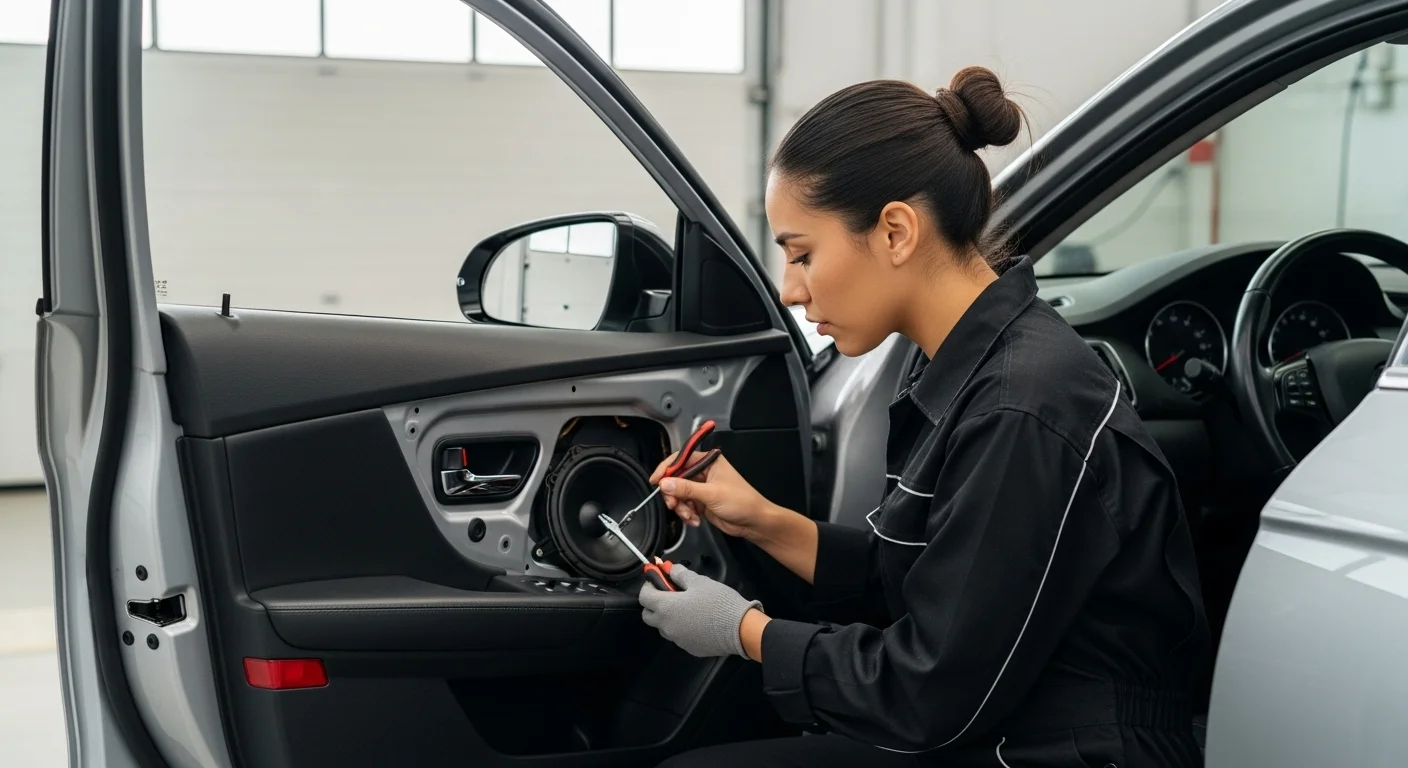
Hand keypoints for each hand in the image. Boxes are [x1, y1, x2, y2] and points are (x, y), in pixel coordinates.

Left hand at [638, 564, 761, 658]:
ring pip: (663, 627)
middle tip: (668, 594)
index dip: (649, 585)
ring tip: (685, 608)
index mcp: (666, 607)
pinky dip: (681, 628)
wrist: (740, 629)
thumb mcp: (700, 582)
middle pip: (648, 615)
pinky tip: (697, 621)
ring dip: (667, 617)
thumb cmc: (718, 602)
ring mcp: (677, 640)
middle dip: (653, 603)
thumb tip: (669, 568)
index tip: (658, 579)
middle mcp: (667, 626)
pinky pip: (678, 636)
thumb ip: (680, 574)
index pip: (643, 596)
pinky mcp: (689, 648)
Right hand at [649, 451, 770, 538]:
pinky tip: (695, 520)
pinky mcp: (701, 502)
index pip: (680, 459)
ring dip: (681, 507)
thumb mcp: (712, 494)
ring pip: (679, 494)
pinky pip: (685, 505)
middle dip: (673, 493)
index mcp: (709, 461)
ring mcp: (702, 487)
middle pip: (676, 478)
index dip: (666, 469)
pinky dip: (686, 514)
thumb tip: (665, 483)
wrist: (754, 522)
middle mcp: (704, 472)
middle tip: (673, 504)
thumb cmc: (742, 502)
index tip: (656, 480)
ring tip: (689, 515)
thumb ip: (686, 488)